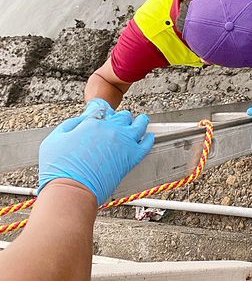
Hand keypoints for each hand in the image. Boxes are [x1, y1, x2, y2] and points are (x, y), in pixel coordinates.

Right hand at [38, 99, 154, 204]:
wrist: (71, 191)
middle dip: (120, 117)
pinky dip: (149, 138)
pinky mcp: (132, 157)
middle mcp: (111, 129)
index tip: (102, 111)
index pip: (102, 108)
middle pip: (122, 116)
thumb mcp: (55, 139)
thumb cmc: (59, 169)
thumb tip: (82, 119)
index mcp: (92, 123)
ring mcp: (124, 142)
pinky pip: (147, 144)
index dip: (102, 109)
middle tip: (118, 120)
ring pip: (139, 124)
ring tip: (141, 120)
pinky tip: (149, 136)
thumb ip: (70, 125)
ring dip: (140, 121)